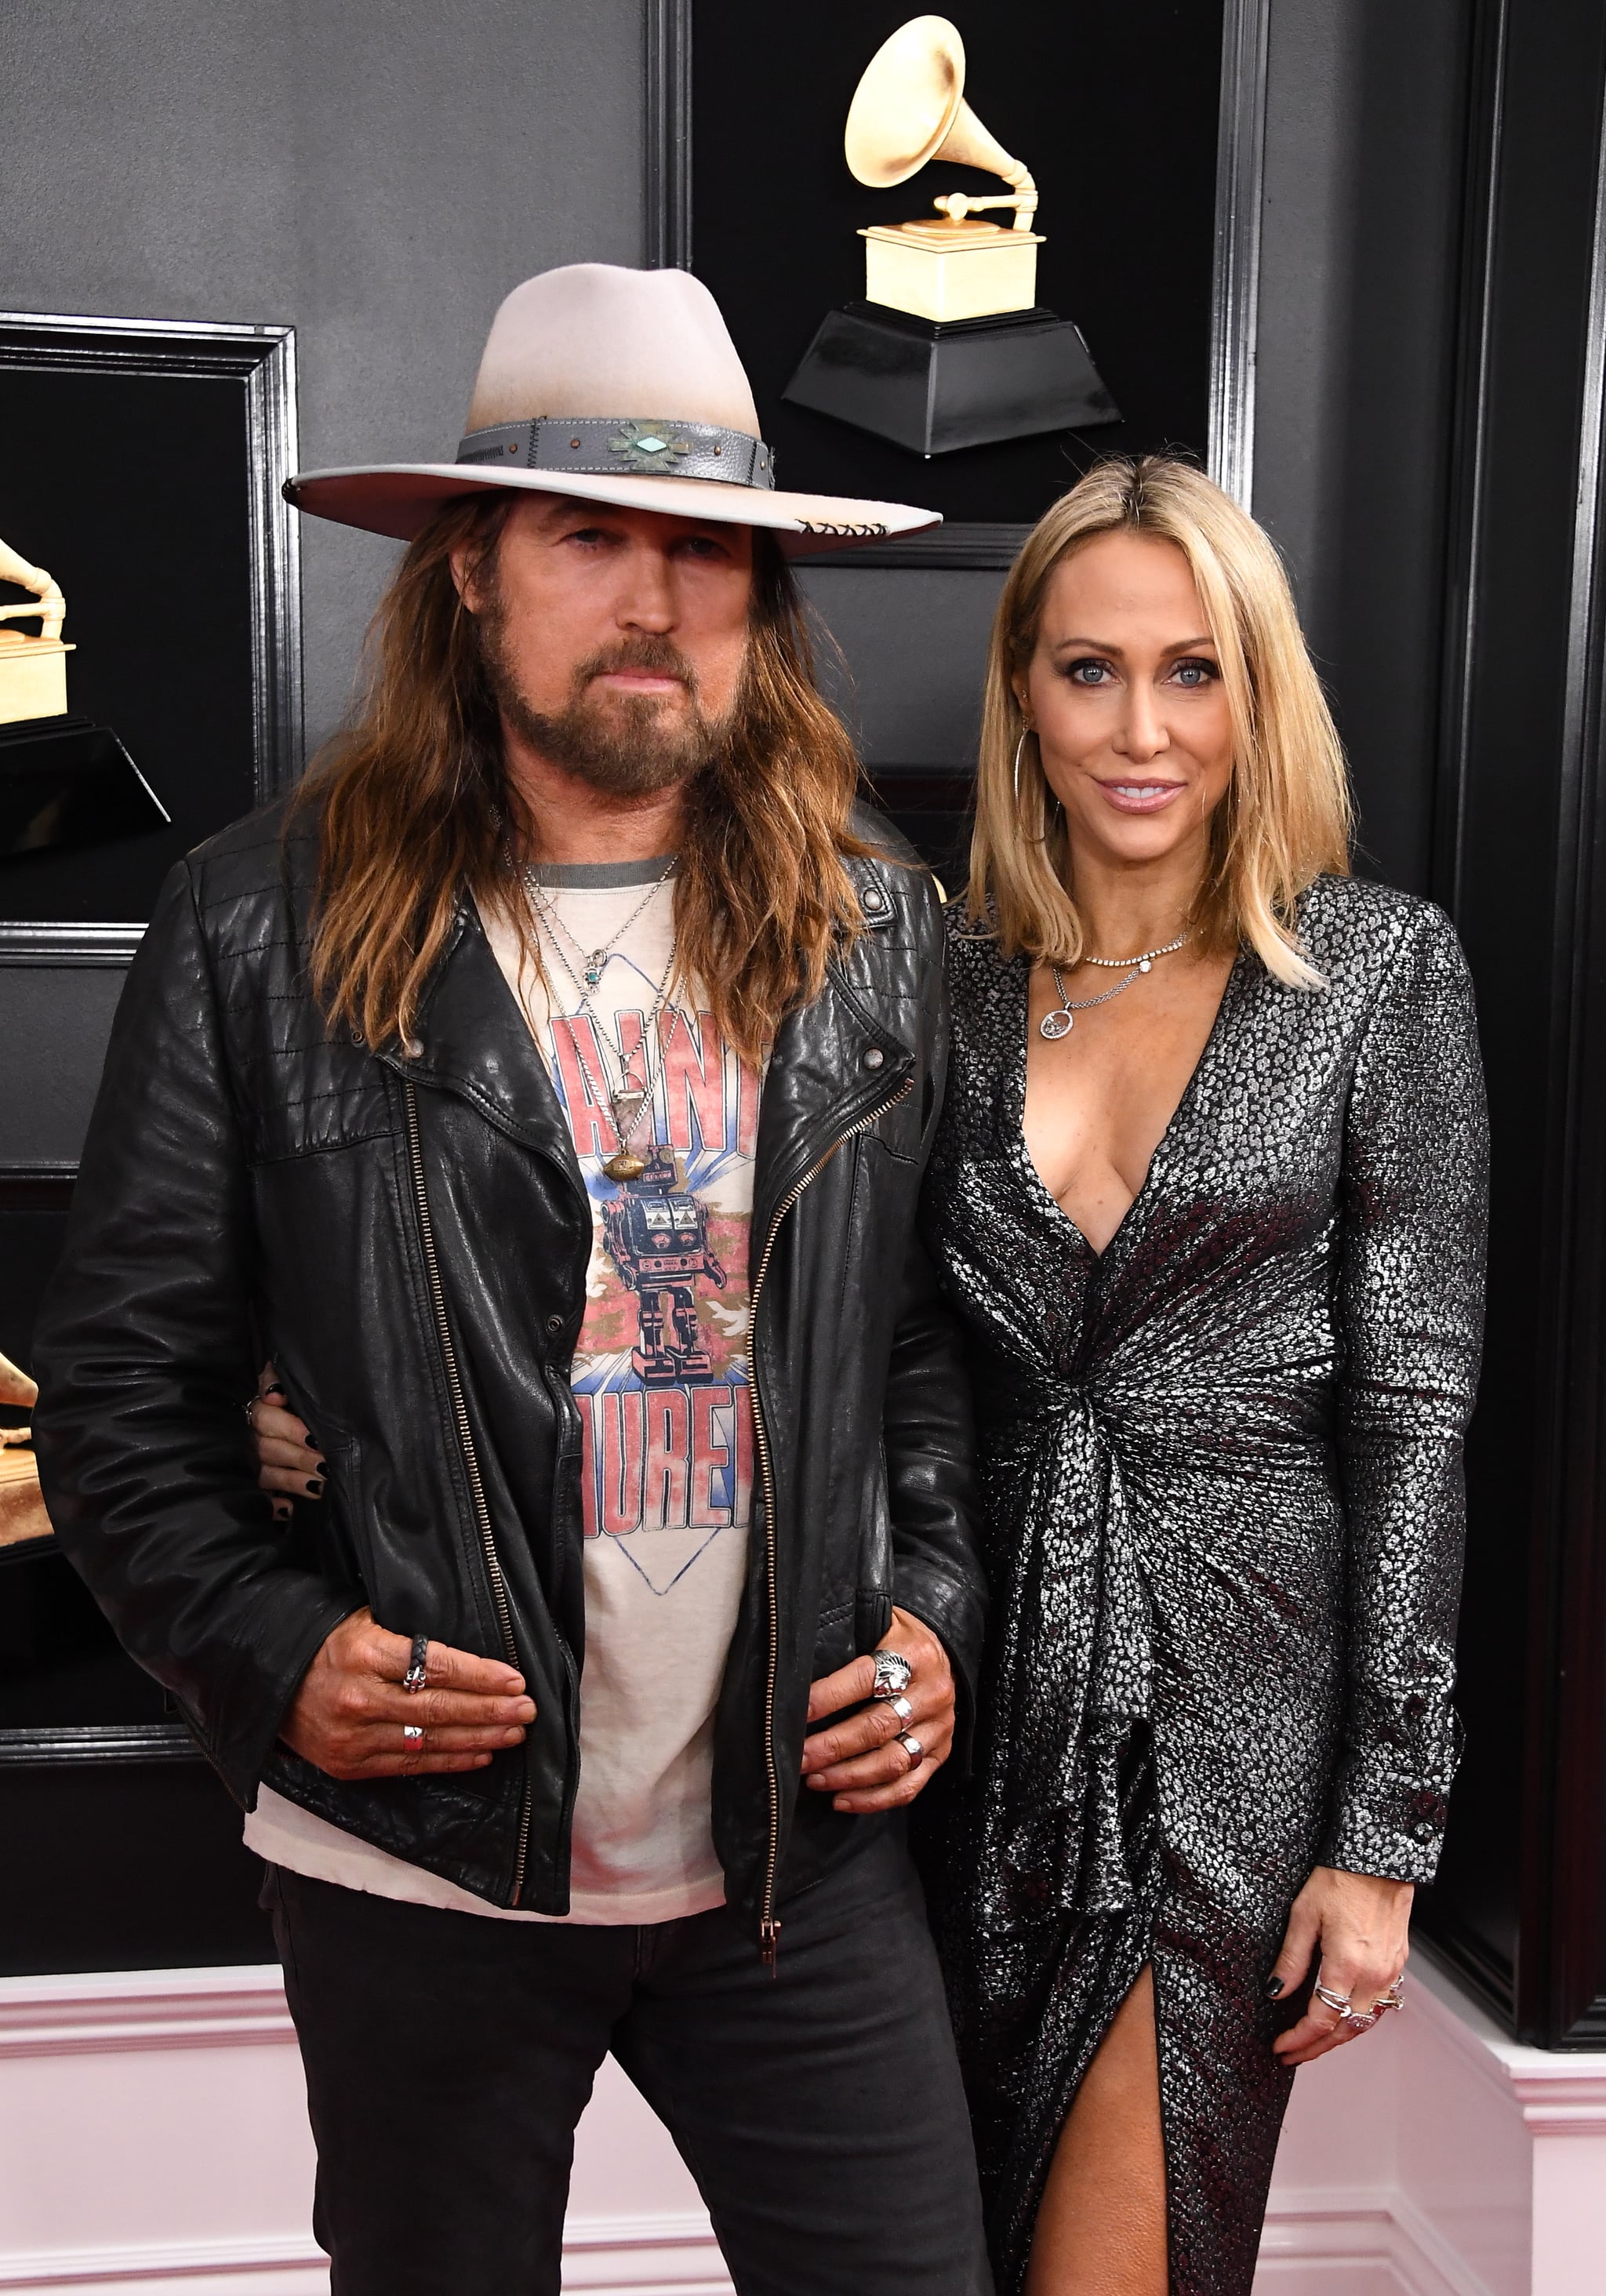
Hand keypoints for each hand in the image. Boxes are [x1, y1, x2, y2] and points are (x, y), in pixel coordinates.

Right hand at [249, 1362, 325, 1521]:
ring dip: (295, 1481)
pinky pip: (264, 1497)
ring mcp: (256, 1462)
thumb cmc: (297, 1400)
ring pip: (269, 1474)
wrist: (293, 1415)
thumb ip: (278, 1378)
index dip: (291, 1429)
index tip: (314, 1438)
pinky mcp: (262, 1484)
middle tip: (325, 1465)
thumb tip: (274, 1394)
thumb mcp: (286, 1382)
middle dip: (300, 1458)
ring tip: (320, 1486)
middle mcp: (255, 1438)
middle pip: (269, 1449)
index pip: (266, 1418)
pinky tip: (287, 1509)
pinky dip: (274, 1505)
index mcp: (262, 1411)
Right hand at [282, 1608, 535, 1779]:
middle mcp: (359, 1699)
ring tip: (515, 1733)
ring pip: (429, 1741)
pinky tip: (480, 1753)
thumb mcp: (363, 1620)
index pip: (434, 1666)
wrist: (268, 1680)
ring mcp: (353, 1738)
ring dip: (479, 1738)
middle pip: (438, 1708)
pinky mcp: (349, 1766)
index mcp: (364, 1654)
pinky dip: (449, 1761)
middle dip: (489, 1711)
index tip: (515, 1680)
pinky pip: (410, 1765)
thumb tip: (469, 1651)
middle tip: (528, 1710)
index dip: (479, 1676)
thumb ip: (408, 1637)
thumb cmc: (328, 1642)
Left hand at [799, 1606, 955, 1812]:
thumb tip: (796, 1662)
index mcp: (913, 1654)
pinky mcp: (940, 1752)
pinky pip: (909, 1785)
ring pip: (892, 1761)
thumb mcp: (878, 1620)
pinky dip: (875, 1799)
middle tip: (800, 1758)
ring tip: (815, 1780)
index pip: (864, 1679)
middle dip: (833, 1747)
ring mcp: (939, 1726)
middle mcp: (931, 1692)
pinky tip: (843, 1800)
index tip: (797, 1714)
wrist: (945, 1648)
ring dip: (849, 1776)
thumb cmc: (897, 1636)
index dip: (828, 1698)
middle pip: (878, 1727)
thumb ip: (847, 1636)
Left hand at [1269, 1865, 1412, 2064]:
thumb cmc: (1341, 1877)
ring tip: (1314, 2043)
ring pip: (1365, 2021)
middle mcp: (1373, 1975)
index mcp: (1347, 1965)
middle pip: (1345, 2029)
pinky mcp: (1398, 1963)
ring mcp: (1390, 1971)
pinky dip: (1359, 2018)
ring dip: (1339, 2037)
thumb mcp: (1304, 1914)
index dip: (1299, 2039)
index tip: (1281, 2047)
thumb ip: (1291, 1959)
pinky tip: (1344, 2017)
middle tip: (1293, 2055)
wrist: (1380, 1857)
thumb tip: (1275, 1992)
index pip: (1321, 2020)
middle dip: (1317, 2048)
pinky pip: (1380, 2004)